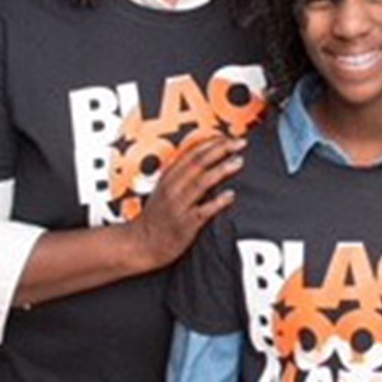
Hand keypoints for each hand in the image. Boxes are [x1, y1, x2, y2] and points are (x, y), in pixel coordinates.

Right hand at [123, 132, 244, 270]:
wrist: (140, 244)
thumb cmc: (157, 217)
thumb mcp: (164, 190)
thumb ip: (182, 175)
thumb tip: (206, 160)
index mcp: (169, 177)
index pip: (192, 153)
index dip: (212, 143)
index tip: (229, 136)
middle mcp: (173, 188)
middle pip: (198, 163)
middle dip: (221, 150)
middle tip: (240, 143)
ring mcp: (178, 206)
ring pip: (201, 183)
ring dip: (221, 170)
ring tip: (238, 161)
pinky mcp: (184, 225)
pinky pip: (202, 211)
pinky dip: (217, 202)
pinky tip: (230, 195)